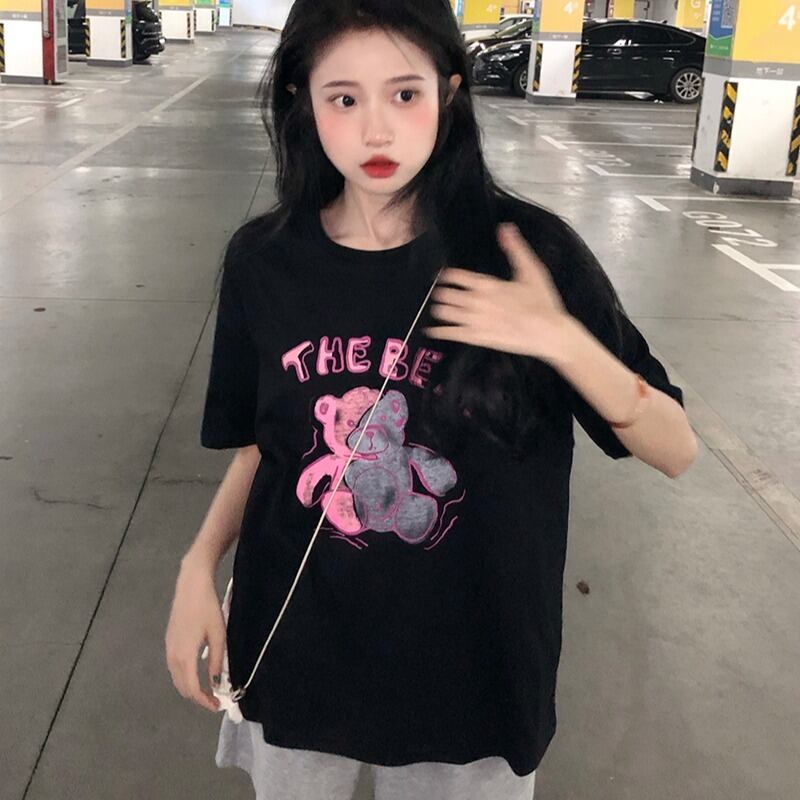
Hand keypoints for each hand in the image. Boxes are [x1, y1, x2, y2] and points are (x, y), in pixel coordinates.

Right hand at [165, 560, 225, 712]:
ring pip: (177, 678)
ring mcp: (168, 649)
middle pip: (182, 687)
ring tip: (208, 689)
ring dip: (190, 688)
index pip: (192, 689)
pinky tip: (198, 673)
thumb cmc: (207, 609)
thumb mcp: (218, 635)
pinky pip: (175, 668)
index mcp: (185, 656)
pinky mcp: (169, 642)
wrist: (191, 587)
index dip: (204, 701)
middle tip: (215, 700)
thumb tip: (216, 683)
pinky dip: (185, 677)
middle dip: (198, 697)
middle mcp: (172, 656)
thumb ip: (216, 661)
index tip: (217, 706)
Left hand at [423, 223, 573, 363]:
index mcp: (487, 284)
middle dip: (440, 292)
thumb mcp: (532, 270)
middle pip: (446, 294)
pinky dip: (439, 332)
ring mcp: (475, 321)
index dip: (445, 275)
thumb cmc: (542, 302)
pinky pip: (451, 334)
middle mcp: (476, 302)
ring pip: (444, 313)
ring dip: (438, 309)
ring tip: (437, 308)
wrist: (547, 332)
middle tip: (439, 292)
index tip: (442, 275)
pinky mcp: (477, 338)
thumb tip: (505, 228)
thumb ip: (516, 249)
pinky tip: (432, 331)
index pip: (455, 276)